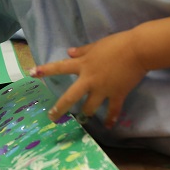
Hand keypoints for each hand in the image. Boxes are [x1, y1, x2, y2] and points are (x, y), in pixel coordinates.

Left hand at [29, 30, 147, 127]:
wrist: (137, 50)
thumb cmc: (117, 43)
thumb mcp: (96, 45)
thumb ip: (82, 51)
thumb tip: (69, 51)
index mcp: (83, 65)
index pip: (60, 67)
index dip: (45, 70)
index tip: (31, 73)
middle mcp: (89, 79)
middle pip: (70, 96)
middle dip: (60, 108)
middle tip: (52, 117)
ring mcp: (102, 89)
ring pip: (90, 107)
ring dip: (86, 114)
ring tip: (83, 119)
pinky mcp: (117, 94)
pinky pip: (113, 110)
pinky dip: (112, 118)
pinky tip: (110, 126)